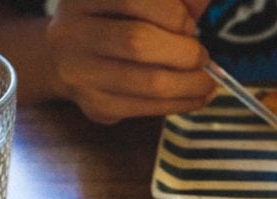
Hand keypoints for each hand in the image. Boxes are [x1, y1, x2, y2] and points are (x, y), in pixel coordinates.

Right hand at [46, 0, 216, 122]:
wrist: (68, 60)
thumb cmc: (110, 23)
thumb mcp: (130, 2)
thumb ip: (168, 1)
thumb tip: (203, 4)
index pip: (131, 0)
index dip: (171, 12)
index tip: (191, 22)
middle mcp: (72, 32)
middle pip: (138, 42)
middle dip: (184, 51)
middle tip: (203, 56)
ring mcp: (79, 73)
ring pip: (149, 82)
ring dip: (190, 83)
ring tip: (208, 80)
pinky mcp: (95, 106)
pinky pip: (148, 108)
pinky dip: (182, 103)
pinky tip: (198, 96)